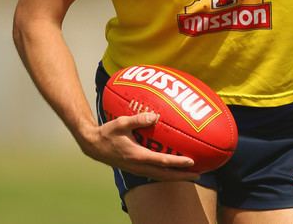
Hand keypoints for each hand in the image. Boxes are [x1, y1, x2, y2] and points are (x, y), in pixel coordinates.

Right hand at [80, 112, 198, 181]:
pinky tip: (174, 168)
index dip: (177, 162)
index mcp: (137, 156)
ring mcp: (137, 169)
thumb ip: (138, 119)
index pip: (162, 161)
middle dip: (182, 176)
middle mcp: (139, 166)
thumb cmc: (107, 132)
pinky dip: (167, 172)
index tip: (192, 162)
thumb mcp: (121, 123)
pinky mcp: (136, 168)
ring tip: (191, 175)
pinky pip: (155, 173)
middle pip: (165, 175)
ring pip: (161, 176)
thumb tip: (155, 116)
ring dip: (176, 176)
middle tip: (199, 175)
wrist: (93, 146)